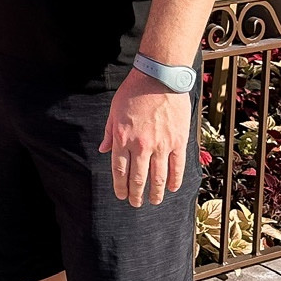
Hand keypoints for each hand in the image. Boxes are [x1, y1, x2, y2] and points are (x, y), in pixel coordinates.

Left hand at [99, 70, 191, 207]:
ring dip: (155, 193)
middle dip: (136, 194)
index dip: (120, 187)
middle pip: (137, 178)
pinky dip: (174, 180)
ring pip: (158, 177)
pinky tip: (172, 188)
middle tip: (136, 203)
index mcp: (123, 138)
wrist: (159, 77)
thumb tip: (102, 150)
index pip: (119, 171)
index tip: (121, 196)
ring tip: (154, 201)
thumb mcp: (114, 111)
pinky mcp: (178, 141)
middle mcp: (140, 145)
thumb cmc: (134, 91)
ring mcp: (161, 145)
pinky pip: (177, 166)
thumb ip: (109, 133)